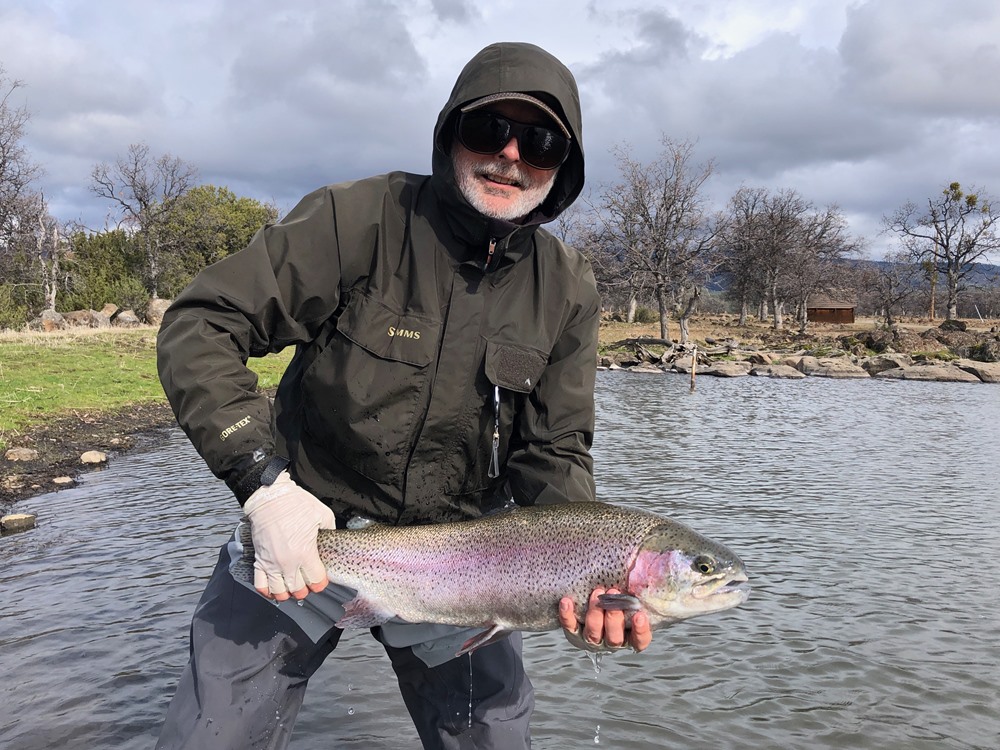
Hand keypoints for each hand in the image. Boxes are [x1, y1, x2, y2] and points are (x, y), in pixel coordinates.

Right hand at [243, 470, 336, 600]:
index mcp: (305, 553)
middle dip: (306, 589)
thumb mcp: (323, 515)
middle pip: (298, 590)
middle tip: (308, 582)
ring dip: (287, 593)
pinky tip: (273, 588)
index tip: (321, 578)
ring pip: (279, 592)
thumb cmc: (295, 503)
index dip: (321, 582)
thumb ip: (330, 532)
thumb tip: (330, 540)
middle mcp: (287, 562)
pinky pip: (260, 584)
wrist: (270, 497)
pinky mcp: (259, 560)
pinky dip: (267, 590)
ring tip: (292, 586)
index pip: (316, 581)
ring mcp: (271, 563)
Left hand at [558, 587, 651, 652]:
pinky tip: (566, 601)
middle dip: (614, 617)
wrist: (589, 603)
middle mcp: (611, 640)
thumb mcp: (628, 594)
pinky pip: (570, 625)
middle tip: (613, 592)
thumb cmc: (616, 597)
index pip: (640, 640)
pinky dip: (567, 615)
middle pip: (614, 638)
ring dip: (595, 614)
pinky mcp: (573, 632)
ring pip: (593, 634)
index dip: (640, 630)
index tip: (640, 615)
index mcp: (629, 635)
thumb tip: (646, 560)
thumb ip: (636, 586)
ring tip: (596, 593)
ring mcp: (592, 638)